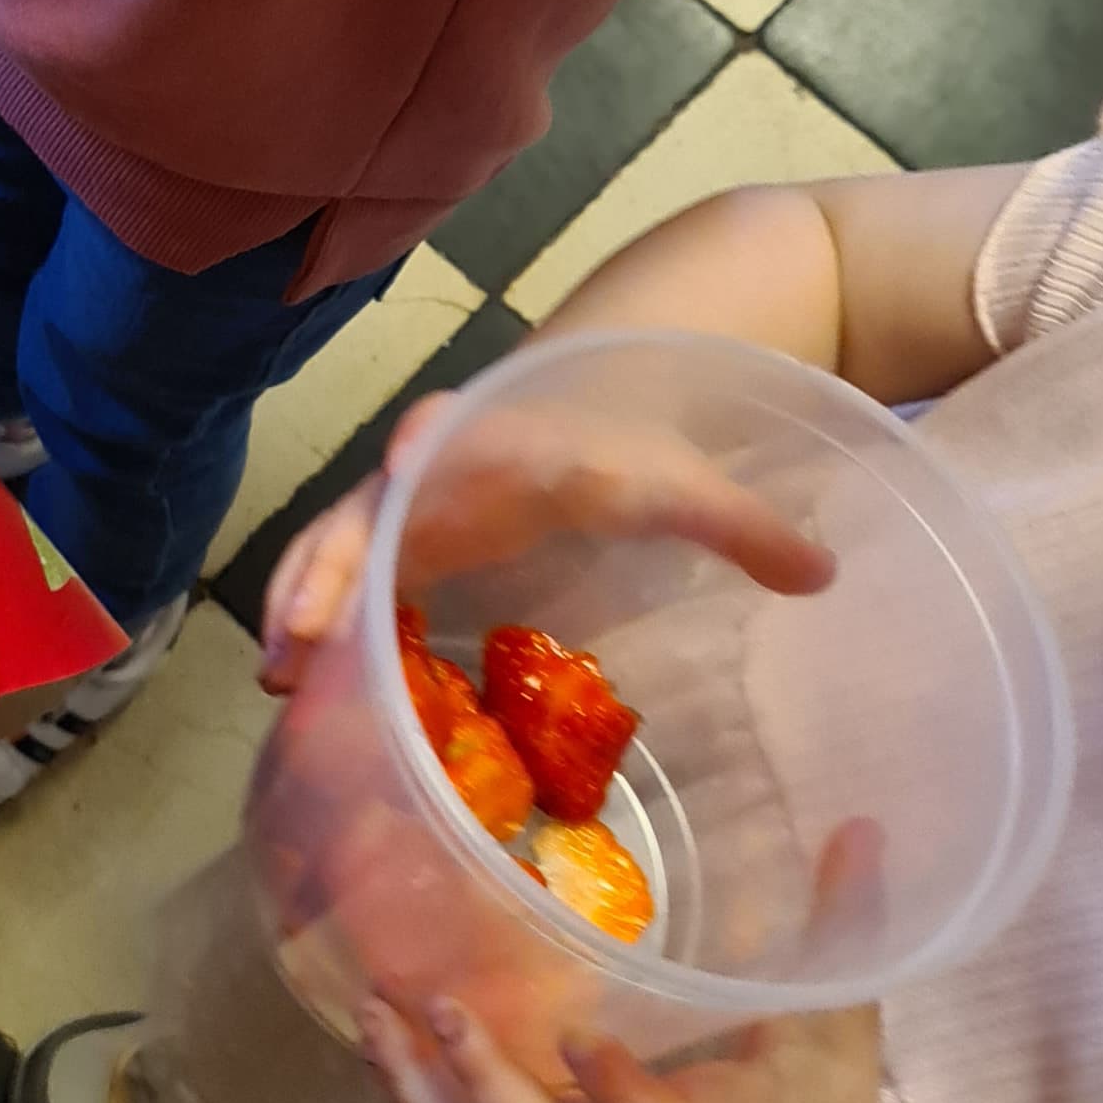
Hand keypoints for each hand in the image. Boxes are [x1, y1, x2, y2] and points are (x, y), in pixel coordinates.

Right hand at [258, 392, 836, 693]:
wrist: (584, 408)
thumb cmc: (627, 448)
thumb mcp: (681, 483)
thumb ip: (743, 524)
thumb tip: (821, 573)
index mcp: (492, 442)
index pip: (444, 435)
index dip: (420, 453)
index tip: (397, 462)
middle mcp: (427, 472)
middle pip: (359, 512)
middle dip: (322, 569)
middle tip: (294, 640)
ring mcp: (401, 516)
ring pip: (333, 558)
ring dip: (303, 613)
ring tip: (281, 683)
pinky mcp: (397, 554)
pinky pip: (345, 592)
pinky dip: (322, 634)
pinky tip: (308, 694)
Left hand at [357, 830, 891, 1102]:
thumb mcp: (843, 1029)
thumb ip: (846, 933)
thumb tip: (862, 826)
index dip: (617, 1093)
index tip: (583, 1036)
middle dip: (487, 1087)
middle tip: (445, 1008)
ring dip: (425, 1090)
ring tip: (374, 1012)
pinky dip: (419, 1091)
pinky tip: (379, 1027)